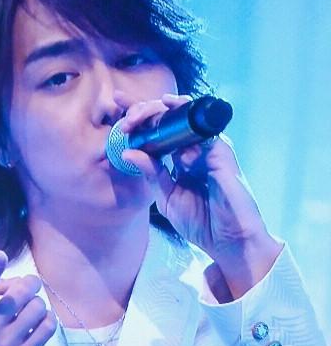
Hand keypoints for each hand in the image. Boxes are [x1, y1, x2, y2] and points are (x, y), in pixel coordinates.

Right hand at [0, 251, 56, 345]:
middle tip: (30, 285)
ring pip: (38, 307)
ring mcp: (7, 345)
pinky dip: (48, 319)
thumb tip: (18, 281)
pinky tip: (40, 322)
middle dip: (30, 283)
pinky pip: (48, 327)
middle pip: (20, 292)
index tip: (0, 255)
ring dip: (37, 304)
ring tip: (30, 309)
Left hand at [117, 92, 282, 298]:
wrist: (228, 241)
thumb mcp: (167, 198)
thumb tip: (128, 151)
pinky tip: (173, 135)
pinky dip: (188, 129)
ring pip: (187, 117)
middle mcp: (195, 149)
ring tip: (139, 116)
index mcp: (180, 158)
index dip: (139, 115)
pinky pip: (205, 134)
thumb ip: (151, 174)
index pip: (158, 130)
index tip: (116, 104)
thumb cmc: (202, 222)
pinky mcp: (223, 155)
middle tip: (125, 113)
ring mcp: (210, 149)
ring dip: (162, 112)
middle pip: (170, 117)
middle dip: (145, 108)